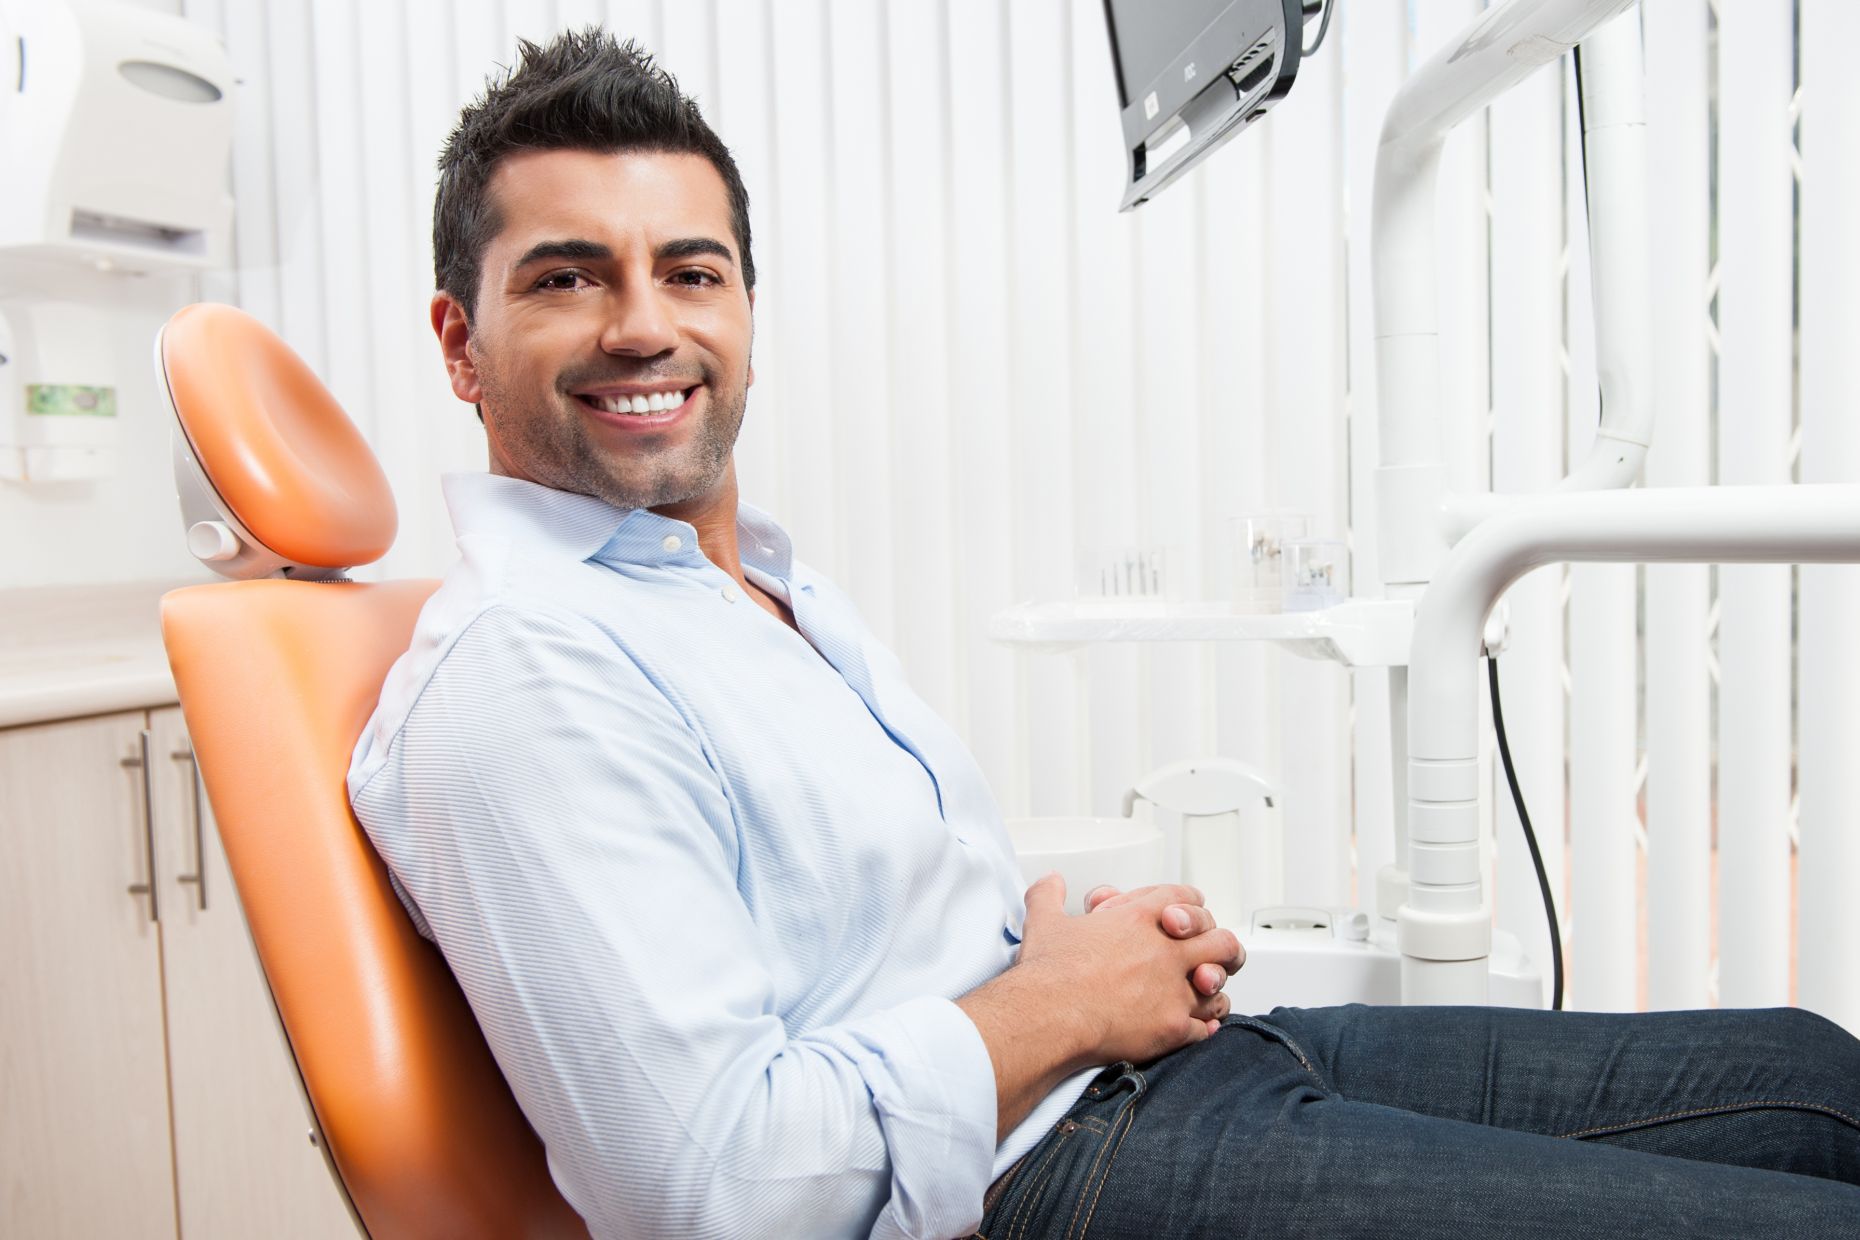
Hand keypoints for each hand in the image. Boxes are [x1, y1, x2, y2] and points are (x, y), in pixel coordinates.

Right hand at [1015, 874, 1242, 1063]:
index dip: (1190, 907)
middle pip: (1221, 942)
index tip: (1184, 918)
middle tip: (1208, 956)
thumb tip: (1050, 881)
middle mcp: (1166, 952)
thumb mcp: (1045, 921)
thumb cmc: (1049, 973)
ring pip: (1218, 988)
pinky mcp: (1173, 1028)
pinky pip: (1204, 1027)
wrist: (1048, 1017)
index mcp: (1140, 919)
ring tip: (1203, 994)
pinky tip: (1195, 1027)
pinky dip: (1202, 1027)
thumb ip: (1049, 895)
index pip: (1188, 899)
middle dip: (1219, 948)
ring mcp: (1174, 991)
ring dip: (1212, 991)